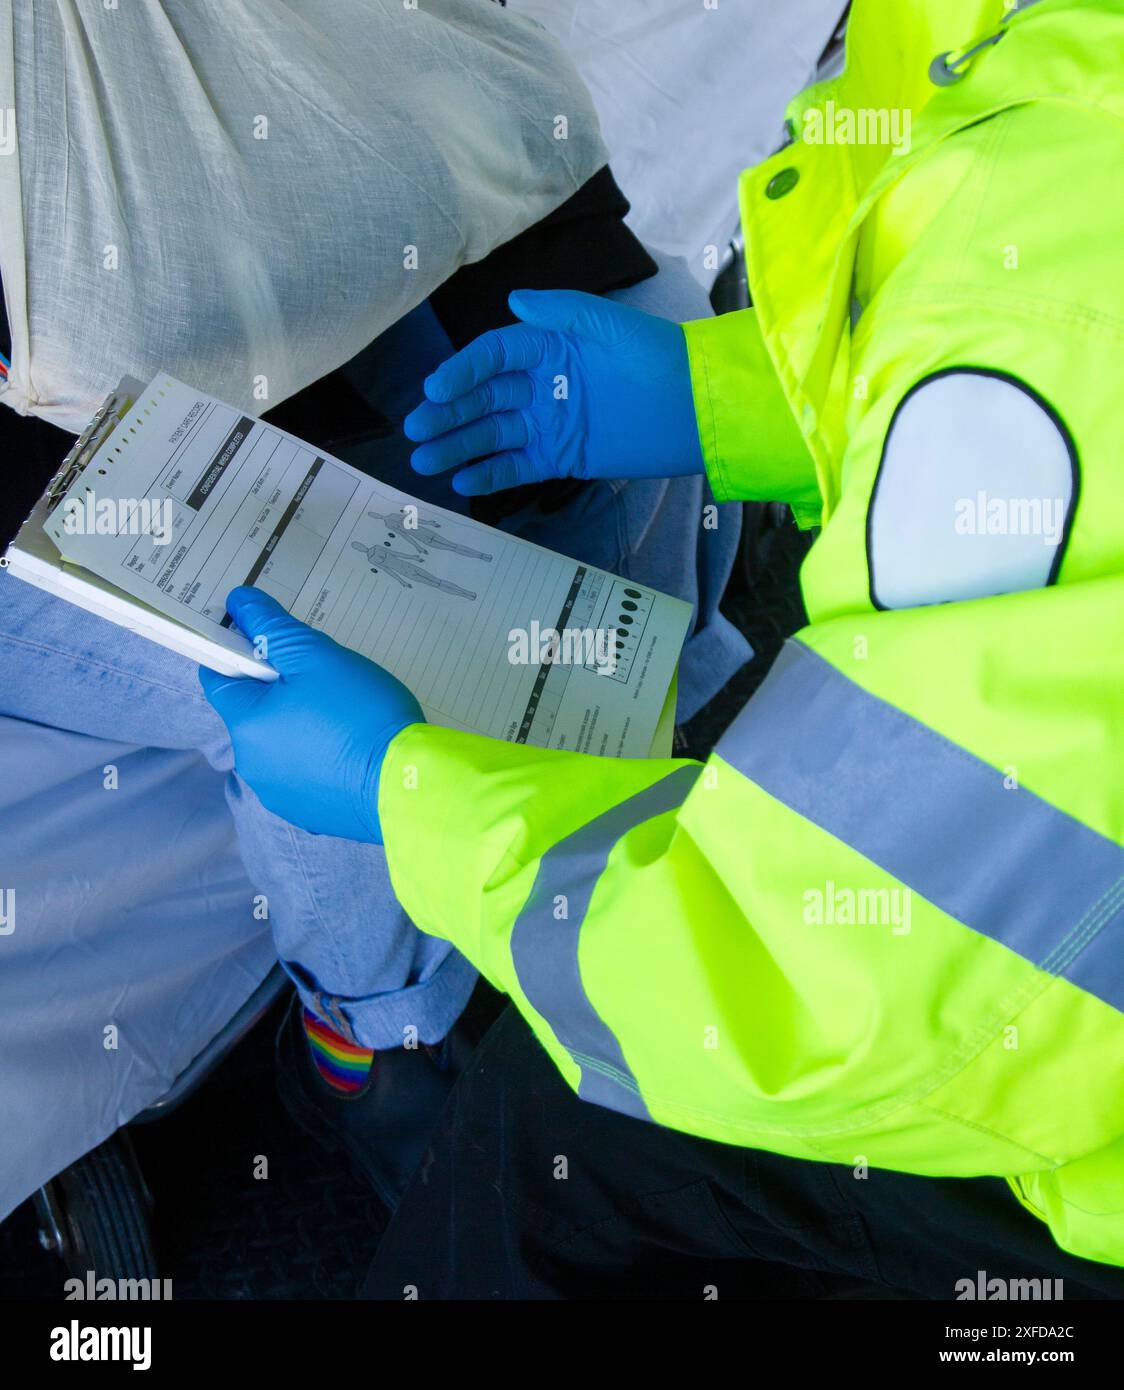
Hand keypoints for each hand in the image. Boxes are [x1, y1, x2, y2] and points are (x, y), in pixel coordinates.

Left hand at [199, 587, 422, 842]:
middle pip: (254, 711)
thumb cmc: (361, 715)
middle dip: (281, 690)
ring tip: (345, 716)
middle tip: (324, 679)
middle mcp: (252, 764)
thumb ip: (273, 627)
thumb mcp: (317, 656)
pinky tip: (353, 748)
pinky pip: (305, 773)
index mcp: (246, 723)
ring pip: (281, 743)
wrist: (407, 785)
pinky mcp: (309, 813)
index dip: (237, 651)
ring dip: (301, 725)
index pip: (218, 677)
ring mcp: (279, 793)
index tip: (267, 640)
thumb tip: (240, 603)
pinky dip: (321, 757)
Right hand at [403, 289, 703, 494]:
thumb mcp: (609, 325)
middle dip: (447, 414)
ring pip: (492, 435)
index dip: (463, 372)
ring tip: (424, 461)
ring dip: (457, 446)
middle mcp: (542, 384)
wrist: (697, 408)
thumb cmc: (657, 357)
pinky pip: (517, 466)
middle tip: (417, 431)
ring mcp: (549, 422)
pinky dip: (490, 474)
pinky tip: (462, 481)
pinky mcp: (561, 456)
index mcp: (548, 347)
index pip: (492, 356)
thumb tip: (513, 299)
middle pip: (483, 399)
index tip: (436, 389)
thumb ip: (560, 312)